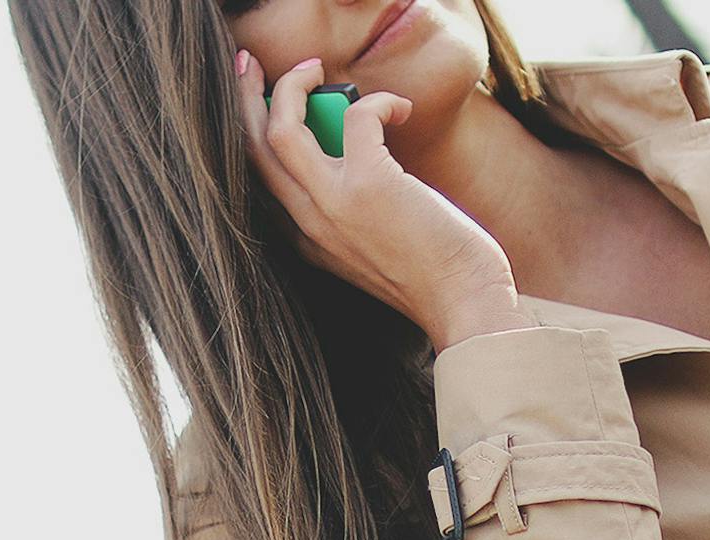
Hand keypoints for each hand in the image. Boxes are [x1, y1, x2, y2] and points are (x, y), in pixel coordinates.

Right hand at [234, 51, 533, 348]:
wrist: (465, 305)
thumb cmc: (436, 274)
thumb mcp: (373, 246)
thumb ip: (352, 210)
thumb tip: (359, 150)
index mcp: (308, 239)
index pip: (259, 180)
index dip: (251, 134)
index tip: (260, 103)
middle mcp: (310, 223)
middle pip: (252, 148)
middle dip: (244, 96)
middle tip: (252, 64)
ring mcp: (335, 203)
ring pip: (280, 128)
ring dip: (291, 87)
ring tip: (315, 69)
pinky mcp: (370, 183)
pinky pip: (355, 115)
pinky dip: (378, 102)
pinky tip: (401, 110)